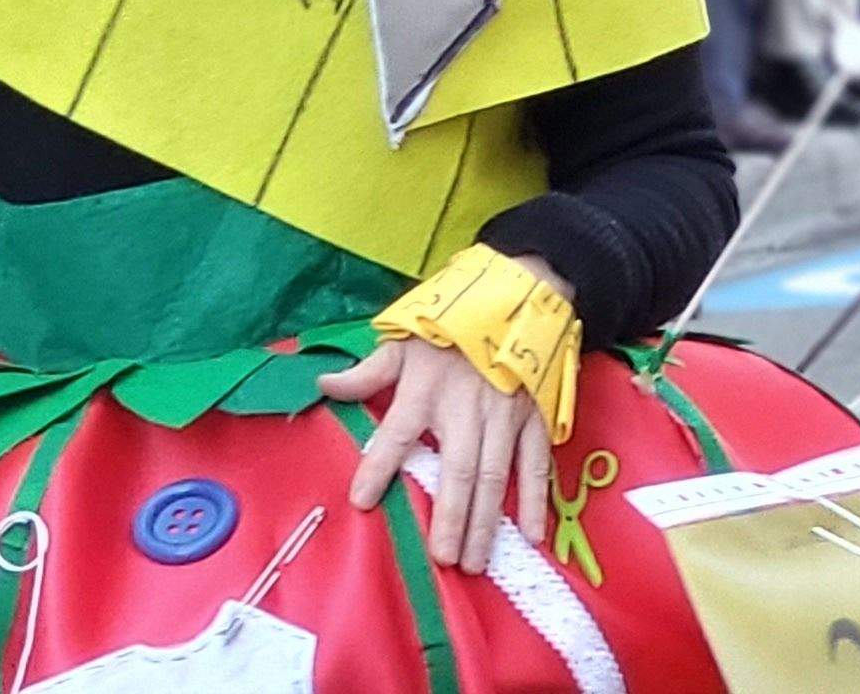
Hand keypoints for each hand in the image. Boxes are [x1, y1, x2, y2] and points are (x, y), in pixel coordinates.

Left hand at [323, 249, 573, 573]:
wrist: (514, 298)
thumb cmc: (450, 326)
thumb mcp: (402, 341)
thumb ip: (367, 372)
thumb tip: (323, 384)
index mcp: (426, 389)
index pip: (397, 433)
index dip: (379, 467)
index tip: (362, 501)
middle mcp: (466, 409)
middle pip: (457, 469)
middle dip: (450, 516)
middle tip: (443, 558)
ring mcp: (504, 417)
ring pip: (494, 476)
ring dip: (485, 521)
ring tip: (474, 560)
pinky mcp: (534, 419)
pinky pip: (536, 465)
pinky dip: (536, 500)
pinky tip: (532, 535)